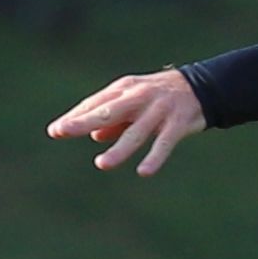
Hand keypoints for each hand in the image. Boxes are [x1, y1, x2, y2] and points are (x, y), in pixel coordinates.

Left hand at [50, 68, 206, 174]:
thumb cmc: (159, 97)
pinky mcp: (178, 123)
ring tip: (101, 164)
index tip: (55, 130)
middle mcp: (139, 97)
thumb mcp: (135, 102)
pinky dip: (154, 157)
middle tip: (62, 131)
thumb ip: (116, 118)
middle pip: (108, 111)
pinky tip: (143, 171)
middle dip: (84, 122)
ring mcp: (159, 110)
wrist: (202, 86)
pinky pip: (164, 143)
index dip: (76, 116)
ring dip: (119, 149)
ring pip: (135, 132)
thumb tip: (96, 137)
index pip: (95, 103)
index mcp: (125, 89)